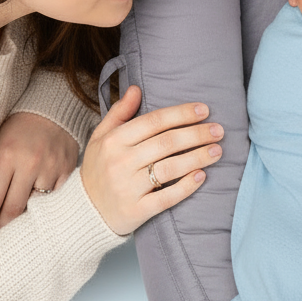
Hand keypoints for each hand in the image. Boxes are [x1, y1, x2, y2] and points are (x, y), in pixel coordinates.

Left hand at [0, 112, 78, 239]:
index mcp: (7, 156)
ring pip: (36, 206)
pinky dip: (46, 209)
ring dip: (24, 221)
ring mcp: (52, 168)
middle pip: (14, 208)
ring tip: (15, 233)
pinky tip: (38, 216)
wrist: (53, 111)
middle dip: (2, 228)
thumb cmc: (18, 128)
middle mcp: (30, 164)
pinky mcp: (68, 171)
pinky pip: (56, 198)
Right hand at [79, 85, 222, 235]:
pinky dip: (186, 186)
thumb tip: (136, 89)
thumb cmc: (98, 169)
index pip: (154, 121)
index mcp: (114, 141)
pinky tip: (202, 176)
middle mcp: (120, 162)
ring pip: (170, 168)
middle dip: (197, 134)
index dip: (181, 114)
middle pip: (167, 143)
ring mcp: (128, 188)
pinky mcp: (136, 210)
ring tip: (218, 150)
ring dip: (198, 157)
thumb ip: (120, 113)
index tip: (204, 110)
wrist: (82, 212)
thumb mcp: (101, 137)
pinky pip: (166, 197)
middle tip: (219, 130)